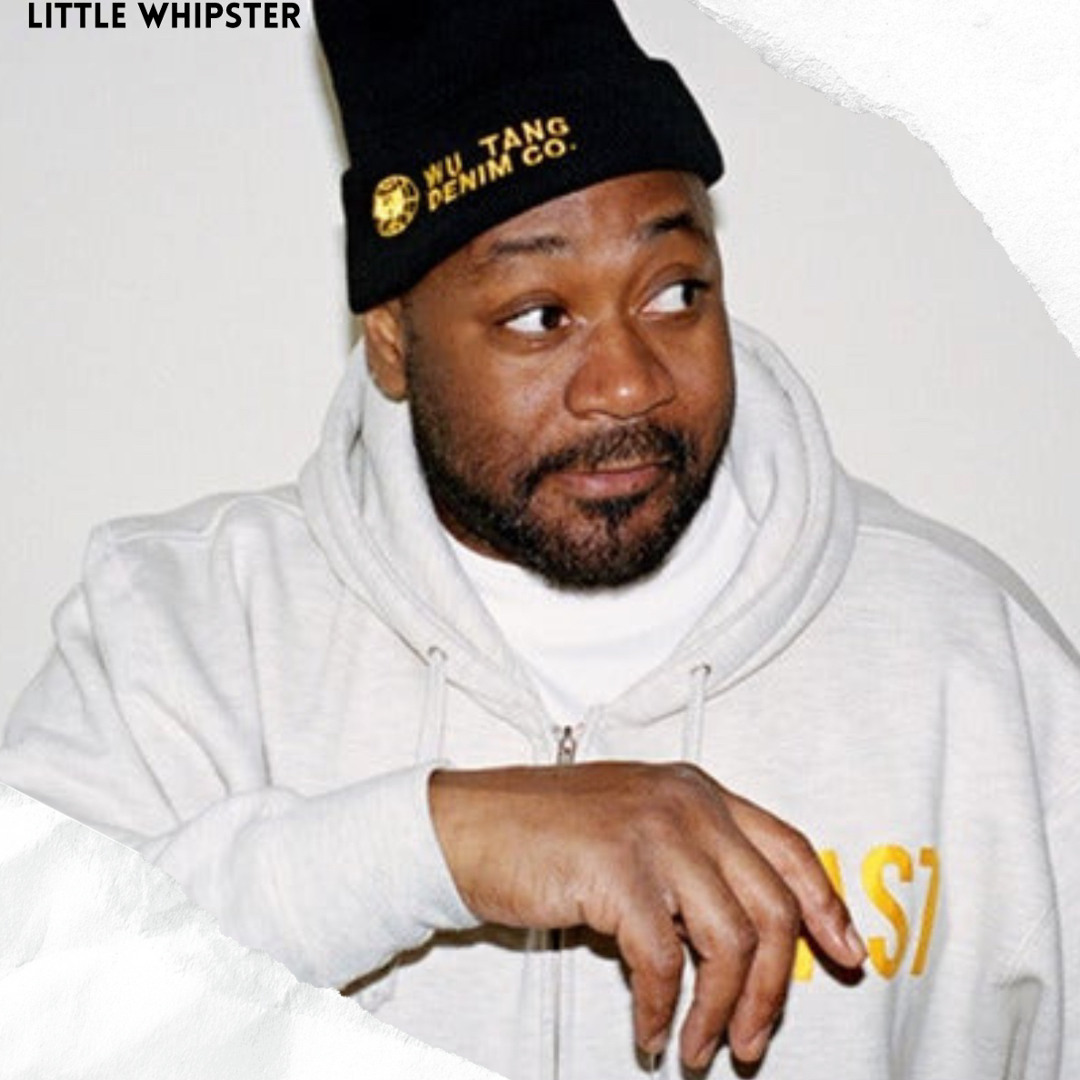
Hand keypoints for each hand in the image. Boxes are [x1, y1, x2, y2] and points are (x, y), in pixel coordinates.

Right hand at [429, 761, 864, 1069]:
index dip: (827, 906)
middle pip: (772, 906)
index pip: (789, 847)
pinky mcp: (615, 869)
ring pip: (730, 941)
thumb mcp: (634, 825)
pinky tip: (648, 1029)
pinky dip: (662, 1010)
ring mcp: (651, 831)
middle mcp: (685, 803)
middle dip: (775, 990)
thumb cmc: (545, 832)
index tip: (847, 954)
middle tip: (754, 1041)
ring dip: (721, 1011)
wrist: (465, 825)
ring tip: (702, 1048)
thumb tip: (746, 936)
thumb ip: (691, 860)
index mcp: (696, 790)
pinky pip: (664, 962)